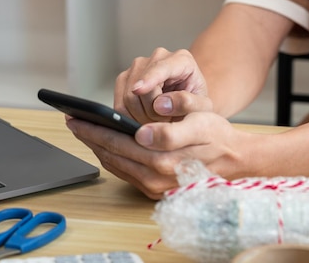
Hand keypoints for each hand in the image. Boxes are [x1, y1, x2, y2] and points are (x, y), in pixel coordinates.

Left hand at [66, 111, 254, 198]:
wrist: (235, 161)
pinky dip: (113, 159)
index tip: (76, 117)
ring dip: (98, 148)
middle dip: (90, 137)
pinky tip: (108, 147)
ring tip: (87, 132)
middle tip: (73, 122)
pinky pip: (126, 174)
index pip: (116, 143)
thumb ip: (169, 131)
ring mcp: (154, 188)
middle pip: (110, 155)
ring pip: (116, 166)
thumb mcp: (199, 125)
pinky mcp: (156, 192)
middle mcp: (154, 179)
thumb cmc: (218, 138)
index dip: (94, 128)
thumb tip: (141, 134)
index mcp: (162, 160)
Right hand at [115, 48, 212, 123]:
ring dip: (141, 117)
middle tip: (165, 122)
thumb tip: (160, 104)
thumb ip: (188, 104)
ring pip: (128, 97)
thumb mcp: (203, 108)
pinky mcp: (124, 79)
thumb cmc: (196, 106)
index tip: (139, 90)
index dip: (149, 78)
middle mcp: (158, 58)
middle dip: (151, 112)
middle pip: (142, 87)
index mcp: (182, 60)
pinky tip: (144, 120)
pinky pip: (119, 104)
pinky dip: (129, 118)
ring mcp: (138, 67)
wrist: (187, 106)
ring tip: (157, 121)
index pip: (162, 67)